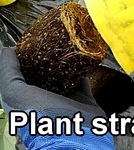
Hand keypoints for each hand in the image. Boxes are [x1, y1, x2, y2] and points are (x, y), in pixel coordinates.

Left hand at [0, 48, 114, 148]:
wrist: (73, 134)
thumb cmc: (40, 118)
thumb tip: (7, 51)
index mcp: (24, 100)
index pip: (22, 76)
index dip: (24, 59)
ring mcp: (65, 100)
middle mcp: (44, 100)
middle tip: (50, 42)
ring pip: (64, 77)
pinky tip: (82, 59)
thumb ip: (7, 72)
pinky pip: (83, 82)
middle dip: (46, 59)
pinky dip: (83, 71)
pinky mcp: (83, 101)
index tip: (29, 44)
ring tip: (65, 47)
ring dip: (65, 64)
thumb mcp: (13, 92)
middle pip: (44, 75)